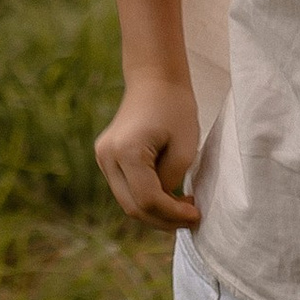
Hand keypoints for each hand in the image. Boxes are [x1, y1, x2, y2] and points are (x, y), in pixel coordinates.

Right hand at [94, 73, 200, 231]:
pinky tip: (169, 195)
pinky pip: (126, 189)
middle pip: (133, 207)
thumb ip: (172, 180)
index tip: (196, 214)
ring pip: (127, 202)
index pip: (148, 200)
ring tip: (182, 207)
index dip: (173, 214)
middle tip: (190, 219)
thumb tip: (164, 203)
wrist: (155, 79)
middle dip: (163, 220)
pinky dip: (146, 198)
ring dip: (155, 212)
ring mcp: (103, 157)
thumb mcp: (185, 147)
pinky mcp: (106, 157)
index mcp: (126, 151)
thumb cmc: (175, 108)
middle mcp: (107, 156)